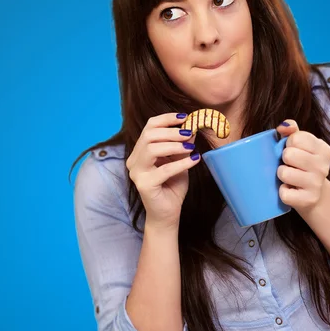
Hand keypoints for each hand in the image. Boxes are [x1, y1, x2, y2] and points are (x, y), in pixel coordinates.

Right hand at [126, 113, 200, 227]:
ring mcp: (137, 173)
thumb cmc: (172, 186)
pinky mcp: (144, 185)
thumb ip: (182, 146)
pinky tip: (195, 160)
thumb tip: (192, 128)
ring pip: (151, 149)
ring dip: (174, 146)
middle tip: (190, 133)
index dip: (166, 119)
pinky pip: (163, 169)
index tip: (184, 117)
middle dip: (172, 132)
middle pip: (149, 135)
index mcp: (140, 151)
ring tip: (191, 147)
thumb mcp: (179, 161)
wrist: (167, 213)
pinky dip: (181, 163)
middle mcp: (134, 160)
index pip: (149, 127)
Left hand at [275, 120, 329, 212]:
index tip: (294, 151)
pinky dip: (282, 192)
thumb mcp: (300, 145)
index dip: (288, 144)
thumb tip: (282, 127)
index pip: (295, 138)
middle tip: (290, 166)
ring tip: (290, 178)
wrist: (313, 196)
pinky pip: (284, 193)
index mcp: (323, 149)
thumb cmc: (301, 165)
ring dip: (281, 175)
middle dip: (283, 160)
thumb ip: (292, 130)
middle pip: (288, 154)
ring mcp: (317, 184)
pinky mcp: (308, 200)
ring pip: (283, 173)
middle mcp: (323, 166)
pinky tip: (291, 190)